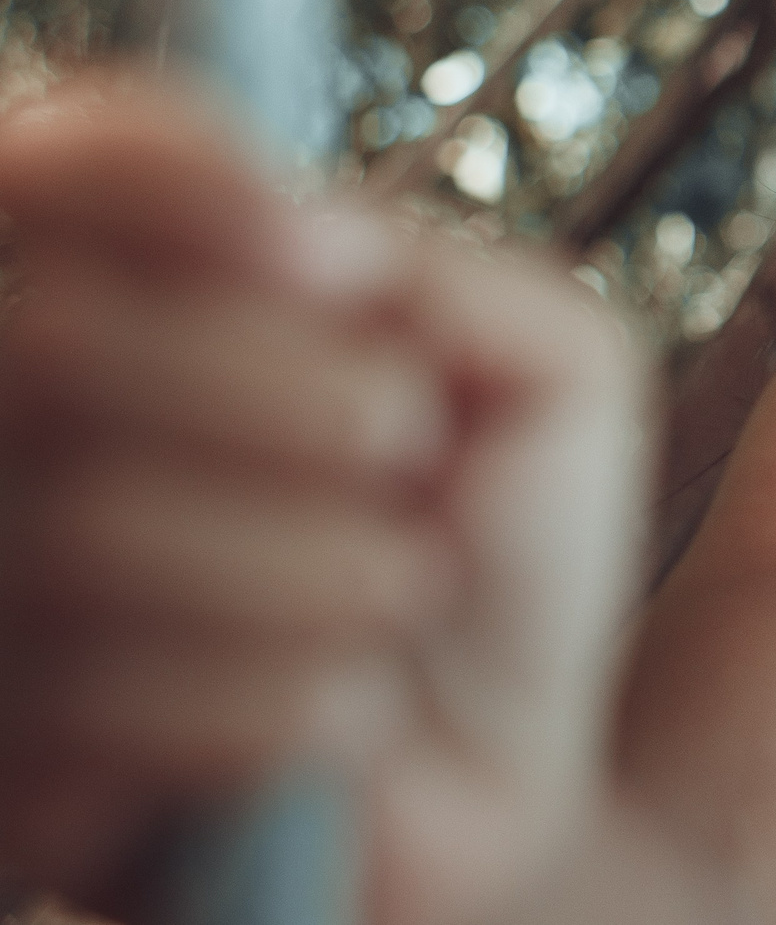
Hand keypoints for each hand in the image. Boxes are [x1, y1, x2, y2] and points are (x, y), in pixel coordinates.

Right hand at [0, 78, 649, 924]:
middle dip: (293, 398)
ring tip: (400, 595)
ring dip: (323, 569)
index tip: (318, 253)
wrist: (515, 785)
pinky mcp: (2, 775)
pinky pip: (105, 707)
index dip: (154, 174)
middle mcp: (18, 433)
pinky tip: (350, 718)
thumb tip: (321, 238)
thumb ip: (451, 273)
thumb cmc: (506, 555)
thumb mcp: (550, 370)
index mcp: (145, 299)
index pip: (47, 162)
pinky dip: (290, 702)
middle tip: (410, 448)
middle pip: (53, 342)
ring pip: (85, 528)